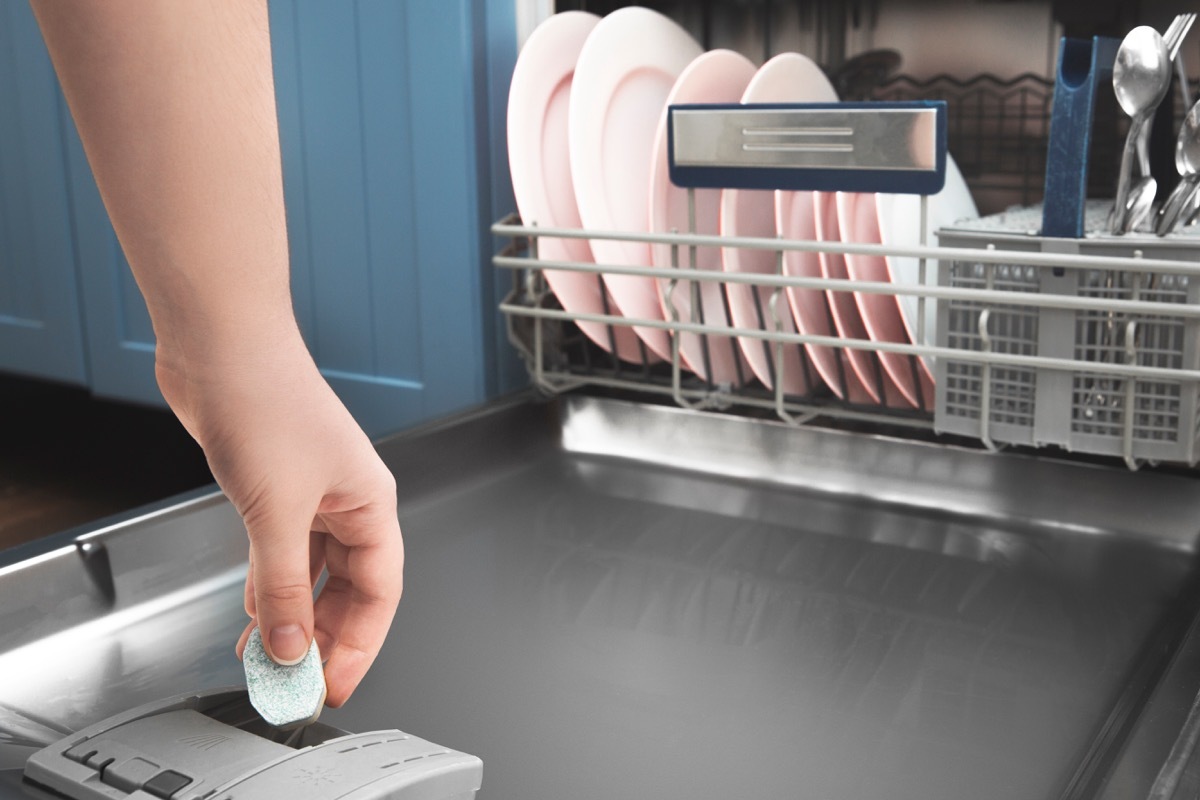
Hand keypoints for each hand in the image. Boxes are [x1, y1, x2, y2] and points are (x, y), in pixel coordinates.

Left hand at [156, 329, 403, 706]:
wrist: (220, 347)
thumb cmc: (268, 402)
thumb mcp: (278, 513)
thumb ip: (285, 587)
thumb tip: (290, 647)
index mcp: (370, 503)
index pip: (379, 592)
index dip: (360, 644)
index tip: (333, 684)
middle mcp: (346, 502)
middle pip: (347, 587)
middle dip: (323, 636)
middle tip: (297, 680)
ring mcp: (309, 495)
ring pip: (311, 572)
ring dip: (291, 615)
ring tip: (269, 657)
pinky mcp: (273, 488)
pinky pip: (280, 552)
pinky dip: (268, 584)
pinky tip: (254, 611)